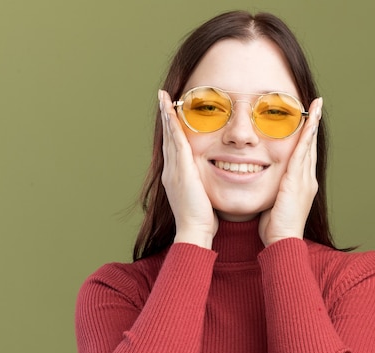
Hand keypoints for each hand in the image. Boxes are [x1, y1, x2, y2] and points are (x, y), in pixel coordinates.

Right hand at [158, 90, 218, 248]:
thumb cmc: (202, 220)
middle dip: (166, 117)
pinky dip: (173, 126)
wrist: (194, 232)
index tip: (171, 114)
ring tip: (164, 98)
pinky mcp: (181, 170)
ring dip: (167, 116)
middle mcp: (171, 171)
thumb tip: (211, 184)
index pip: (174, 148)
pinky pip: (176, 142)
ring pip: (170, 137)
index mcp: (176, 177)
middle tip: (162, 98)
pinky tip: (172, 111)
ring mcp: (173, 170)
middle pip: (168, 138)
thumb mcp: (202, 198)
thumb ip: (204, 187)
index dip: (172, 130)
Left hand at [259, 97, 322, 245]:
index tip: (309, 119)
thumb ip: (273, 191)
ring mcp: (305, 180)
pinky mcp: (297, 181)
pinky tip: (308, 122)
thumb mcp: (274, 204)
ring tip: (316, 106)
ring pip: (309, 146)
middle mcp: (308, 180)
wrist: (282, 242)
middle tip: (317, 105)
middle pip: (311, 146)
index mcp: (302, 185)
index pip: (304, 154)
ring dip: (313, 124)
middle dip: (313, 124)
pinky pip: (302, 153)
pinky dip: (306, 136)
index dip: (307, 136)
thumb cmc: (275, 228)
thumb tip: (263, 184)